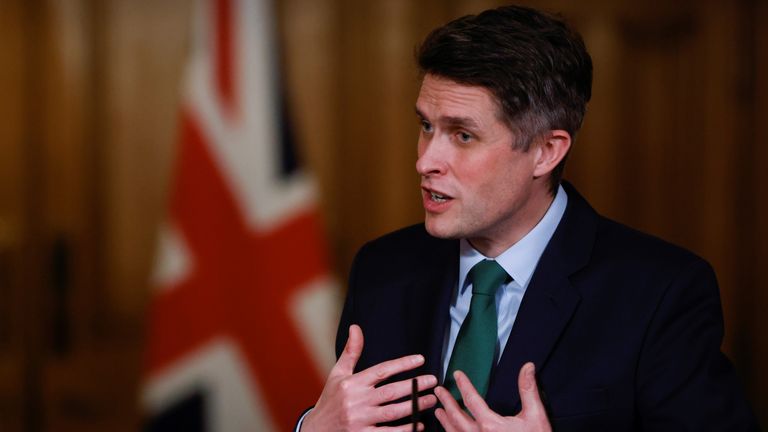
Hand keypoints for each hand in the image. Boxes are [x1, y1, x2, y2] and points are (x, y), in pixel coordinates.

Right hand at [302, 324, 437, 430]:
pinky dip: (404, 430)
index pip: (381, 370)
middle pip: (391, 392)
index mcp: (352, 383)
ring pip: (393, 412)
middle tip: (432, 381)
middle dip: (414, 385)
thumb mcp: (338, 374)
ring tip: (430, 401)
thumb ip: (351, 352)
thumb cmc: (330, 399)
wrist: (316, 429)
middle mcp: (356, 401)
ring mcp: (359, 420)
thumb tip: (356, 328)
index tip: (420, 359)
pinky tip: (417, 425)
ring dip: (414, 406)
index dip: (402, 364)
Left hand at [434, 362, 550, 431]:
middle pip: (456, 417)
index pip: (471, 399)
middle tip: (438, 391)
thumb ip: (528, 390)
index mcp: (490, 425)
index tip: (457, 375)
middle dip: (446, 402)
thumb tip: (527, 367)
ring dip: (445, 421)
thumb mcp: (535, 415)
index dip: (463, 385)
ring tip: (438, 411)